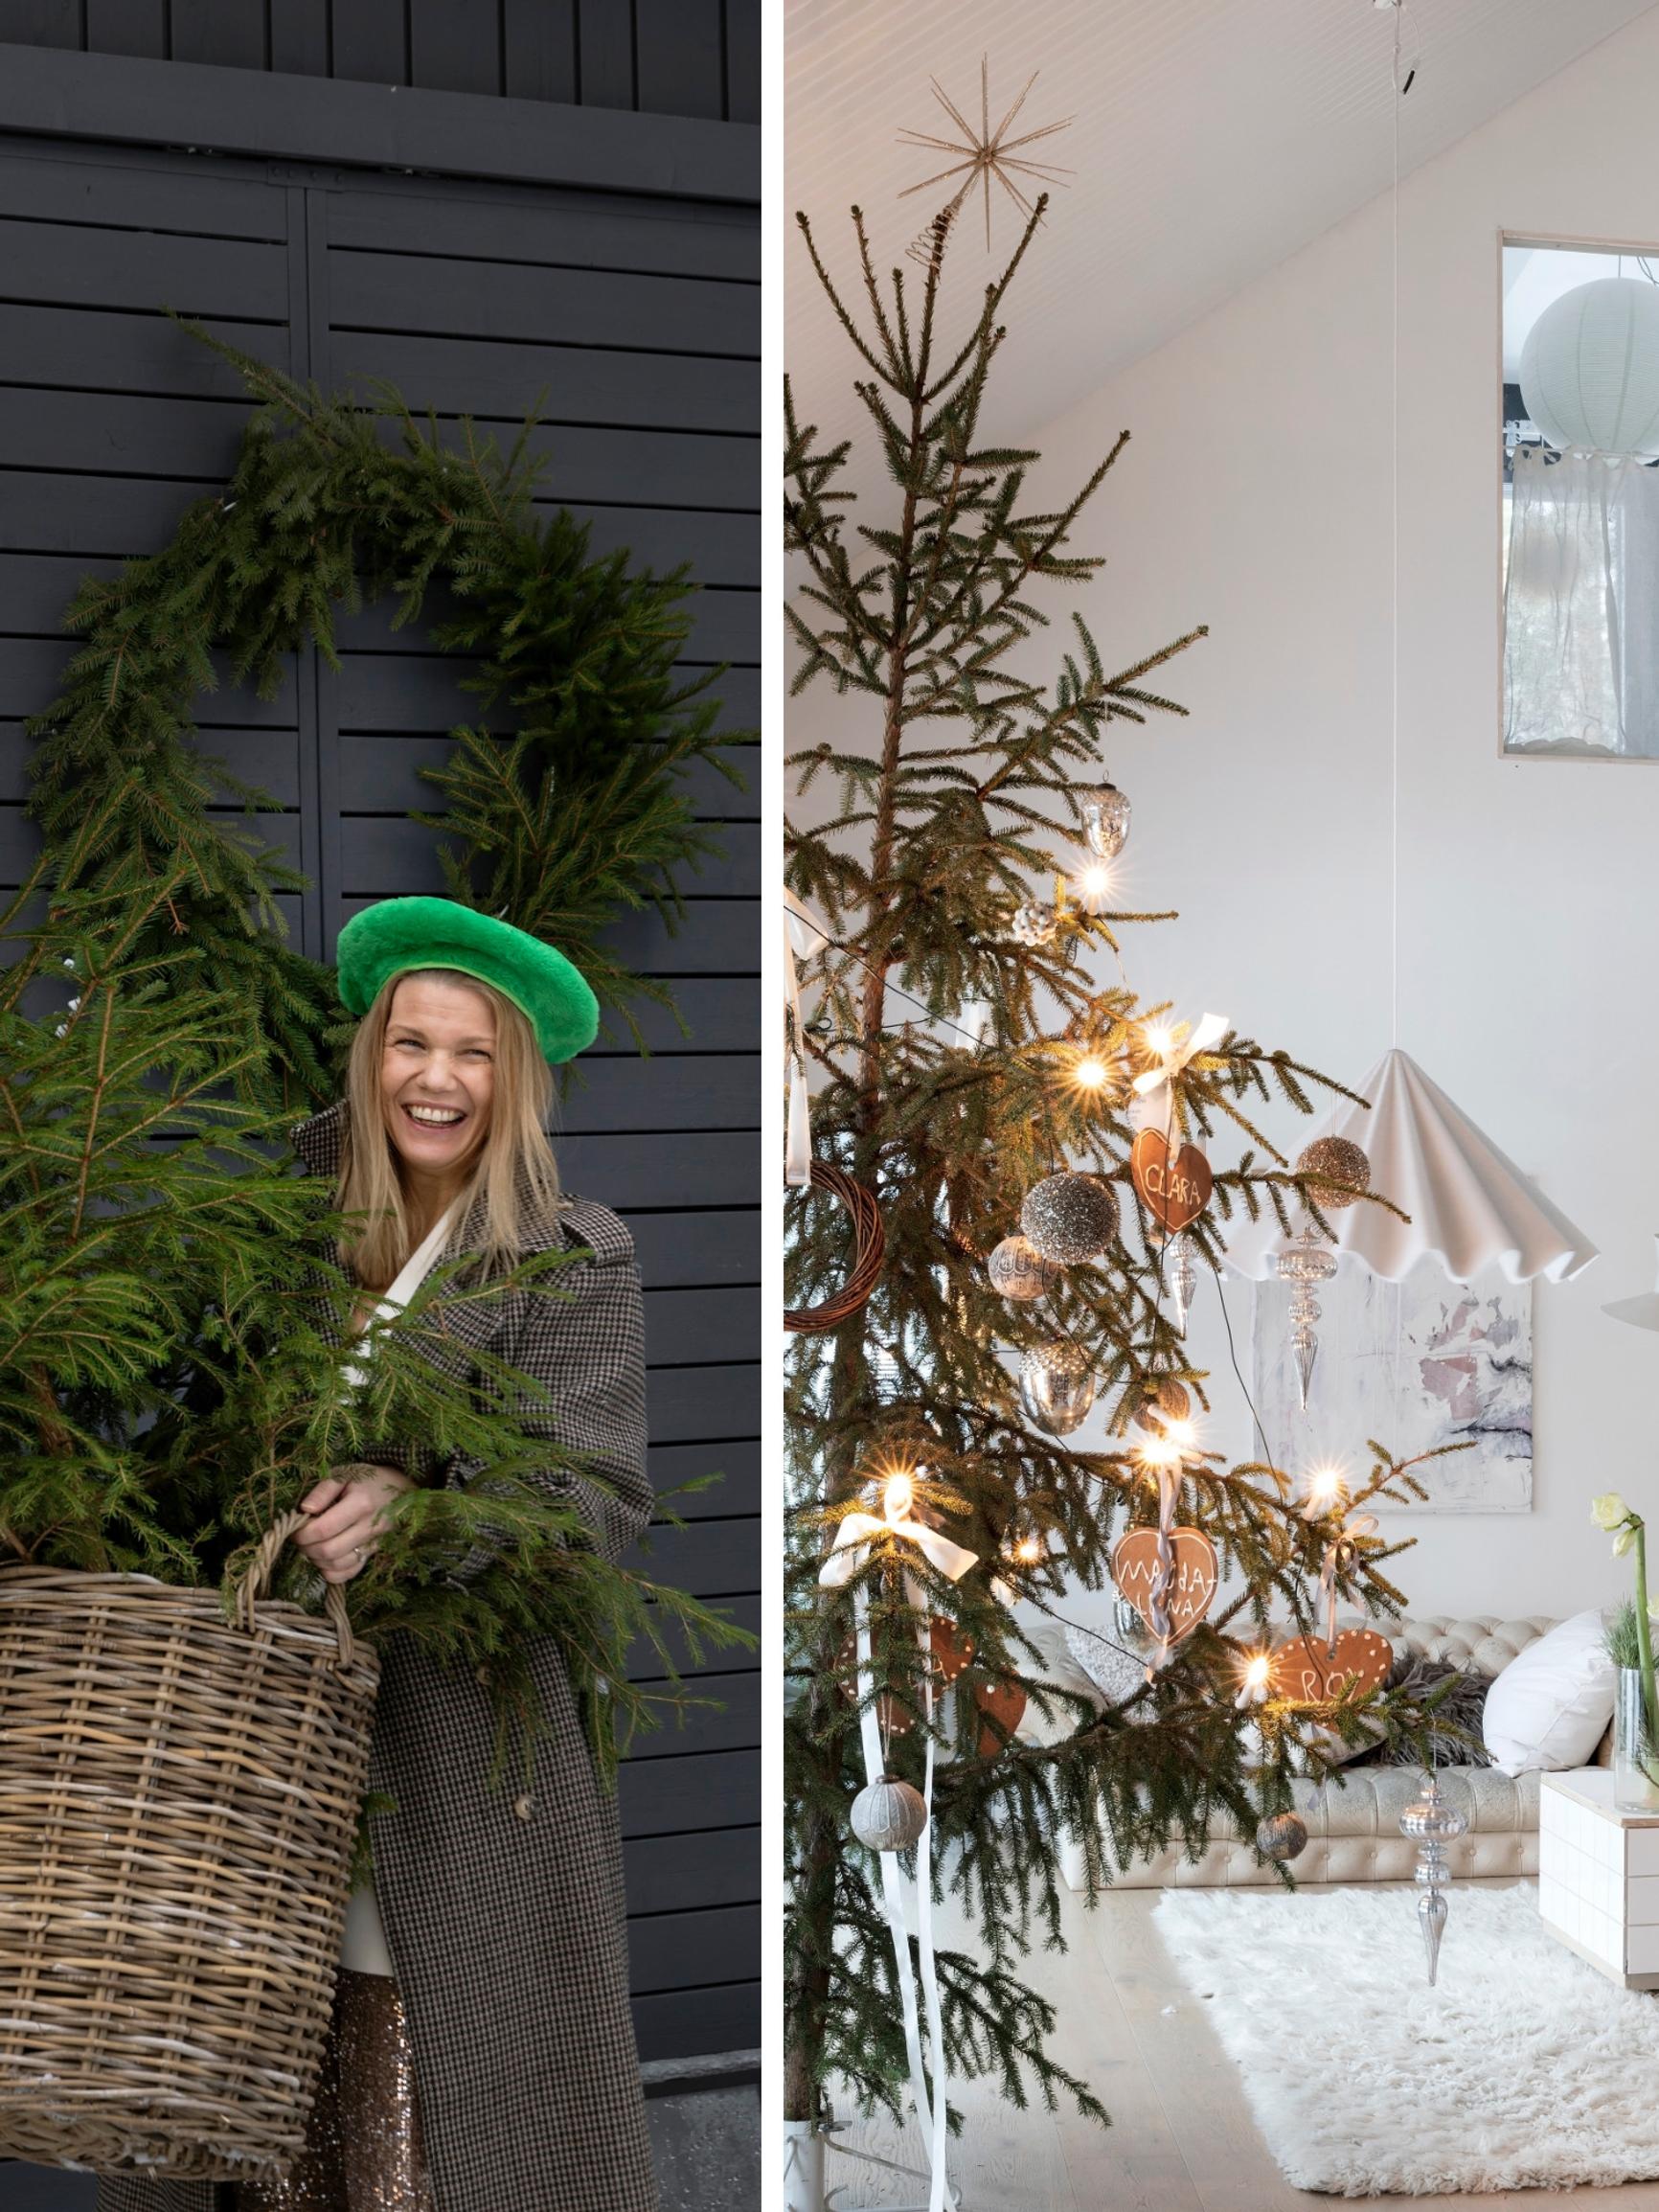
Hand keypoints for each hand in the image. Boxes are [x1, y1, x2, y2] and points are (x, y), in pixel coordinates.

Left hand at [292, 1464, 414, 1583]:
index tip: (295, 1528)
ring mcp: (375, 1543)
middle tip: (301, 1537)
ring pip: (338, 1565)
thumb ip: (323, 1490)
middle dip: (306, 1548)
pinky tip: (326, 1559)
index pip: (323, 1530)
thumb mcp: (345, 1474)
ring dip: (317, 1560)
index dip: (302, 1533)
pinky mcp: (375, 1553)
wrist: (402, 1488)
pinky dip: (332, 1572)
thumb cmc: (369, 1479)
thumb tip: (304, 1510)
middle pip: (329, 1551)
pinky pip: (350, 1573)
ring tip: (312, 1545)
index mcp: (361, 1504)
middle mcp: (370, 1527)